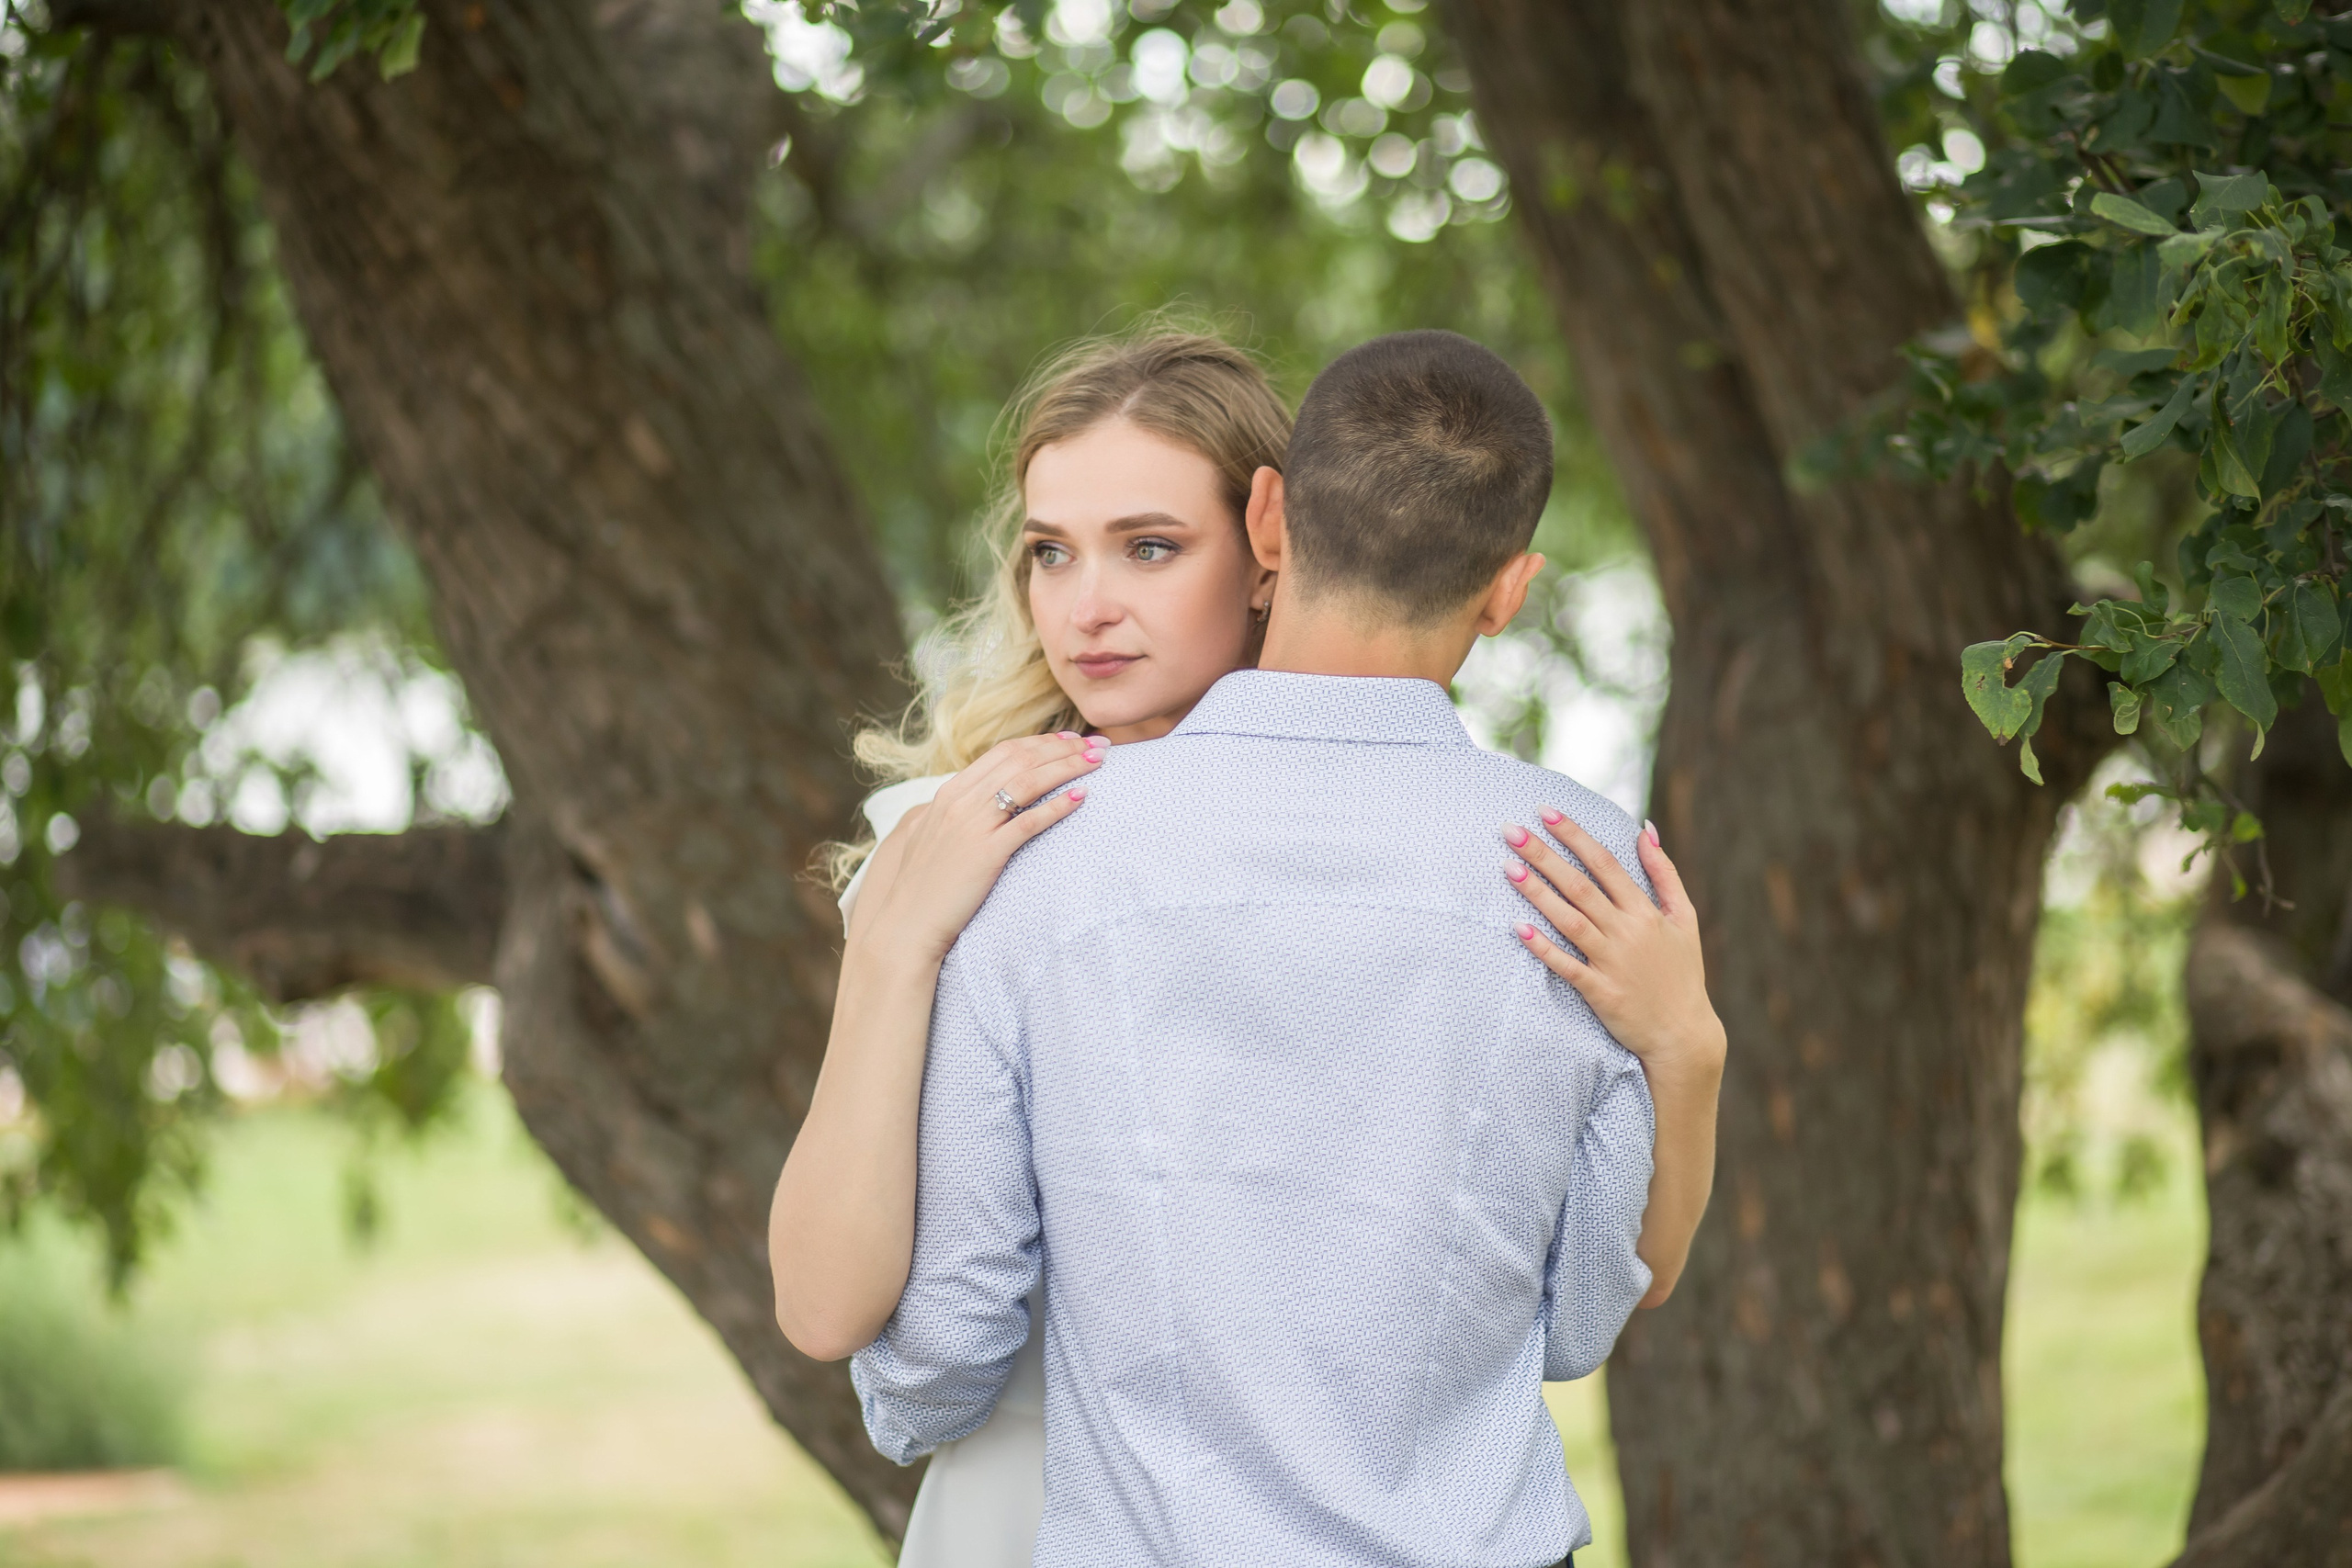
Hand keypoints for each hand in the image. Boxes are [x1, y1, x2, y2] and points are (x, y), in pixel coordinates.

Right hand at [848, 732, 1102, 964]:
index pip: (1003, 751)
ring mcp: (972, 826)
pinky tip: (1081, 796)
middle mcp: (960, 802)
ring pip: (1029, 781)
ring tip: (1098, 761)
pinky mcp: (987, 853)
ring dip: (1068, 766)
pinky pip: (1029, 821)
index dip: (1041, 742)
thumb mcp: (932, 836)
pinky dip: (1058, 805)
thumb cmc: (922, 886)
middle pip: (1021, 759)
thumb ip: (955, 812)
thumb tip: (979, 799)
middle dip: (1063, 747)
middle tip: (1097, 745)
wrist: (907, 924)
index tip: (1069, 740)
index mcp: (949, 793)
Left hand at [1501, 812, 1725, 1075]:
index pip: (1605, 863)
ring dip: (1538, 893)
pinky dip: (1543, 948)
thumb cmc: (1682, 973)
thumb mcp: (1684, 919)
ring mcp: (1612, 962)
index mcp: (1645, 911)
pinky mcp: (1600, 992)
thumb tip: (1646, 829)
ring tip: (1508, 867)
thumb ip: (1665, 873)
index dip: (1574, 836)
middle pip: (1580, 886)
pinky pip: (1566, 966)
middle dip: (1545, 855)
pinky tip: (1518, 928)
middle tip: (1511, 831)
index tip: (1545, 812)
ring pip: (1570, 920)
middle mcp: (1627, 932)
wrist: (1683, 1035)